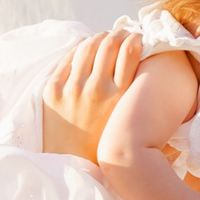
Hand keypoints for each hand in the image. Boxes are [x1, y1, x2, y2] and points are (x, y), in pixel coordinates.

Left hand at [41, 29, 142, 161]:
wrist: (71, 165)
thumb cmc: (105, 144)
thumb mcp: (127, 120)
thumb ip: (135, 95)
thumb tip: (146, 69)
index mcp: (119, 97)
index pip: (130, 49)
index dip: (135, 37)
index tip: (136, 38)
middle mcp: (96, 89)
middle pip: (109, 42)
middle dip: (117, 34)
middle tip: (119, 35)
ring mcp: (72, 88)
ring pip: (87, 46)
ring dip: (98, 38)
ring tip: (102, 41)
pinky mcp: (53, 90)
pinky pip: (68, 58)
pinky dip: (79, 50)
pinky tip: (85, 52)